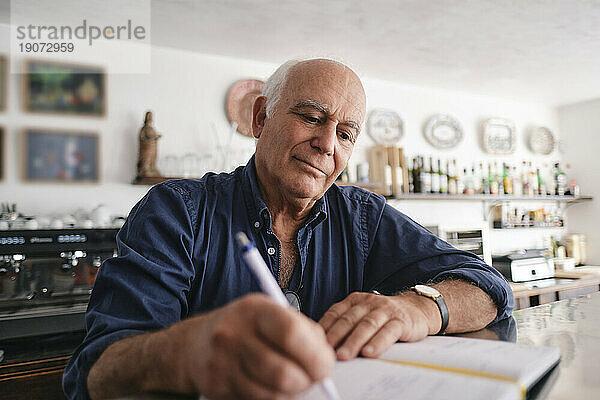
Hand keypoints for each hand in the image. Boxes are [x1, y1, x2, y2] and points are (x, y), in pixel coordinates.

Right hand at [179, 293, 334, 398]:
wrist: (196, 343)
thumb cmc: (246, 326)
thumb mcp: (271, 313)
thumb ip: (302, 331)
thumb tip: (324, 360)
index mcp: (254, 310)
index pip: (290, 333)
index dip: (315, 355)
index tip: (326, 365)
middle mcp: (233, 334)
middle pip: (282, 372)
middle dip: (306, 381)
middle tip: (313, 379)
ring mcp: (222, 363)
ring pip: (272, 394)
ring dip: (290, 393)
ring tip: (292, 381)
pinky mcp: (217, 388)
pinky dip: (271, 398)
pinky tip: (270, 385)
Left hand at [319, 292, 437, 360]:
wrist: (417, 309)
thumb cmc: (384, 316)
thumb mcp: (363, 315)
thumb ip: (346, 325)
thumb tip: (322, 344)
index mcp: (355, 301)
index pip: (336, 312)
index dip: (324, 328)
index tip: (314, 343)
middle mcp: (369, 302)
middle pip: (349, 320)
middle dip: (336, 337)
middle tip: (326, 353)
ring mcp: (385, 310)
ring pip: (367, 325)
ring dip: (354, 342)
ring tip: (344, 356)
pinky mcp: (401, 321)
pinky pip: (388, 331)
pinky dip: (378, 343)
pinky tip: (370, 352)